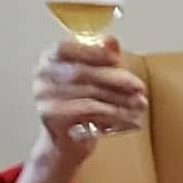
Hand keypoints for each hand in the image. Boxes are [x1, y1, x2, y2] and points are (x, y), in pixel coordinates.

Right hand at [12, 34, 150, 182]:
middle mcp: (41, 76)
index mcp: (49, 59)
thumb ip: (103, 58)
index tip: (116, 59)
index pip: (65, 48)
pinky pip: (89, 111)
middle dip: (116, 79)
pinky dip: (115, 114)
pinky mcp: (52, 117)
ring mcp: (43, 97)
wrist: (67, 142)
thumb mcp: (97, 78)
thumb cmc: (83, 104)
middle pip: (82, 72)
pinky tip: (132, 120)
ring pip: (89, 93)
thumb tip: (111, 40)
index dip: (92, 52)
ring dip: (121, 100)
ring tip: (140, 105)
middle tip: (140, 88)